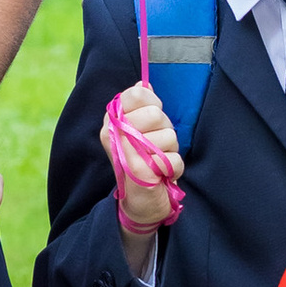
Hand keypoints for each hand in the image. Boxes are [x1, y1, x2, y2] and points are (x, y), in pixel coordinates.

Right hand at [101, 80, 182, 234]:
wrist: (140, 204)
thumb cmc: (145, 163)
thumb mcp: (144, 131)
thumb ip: (141, 107)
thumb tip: (143, 82)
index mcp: (113, 119)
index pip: (137, 93)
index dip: (152, 104)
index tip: (149, 122)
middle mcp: (113, 132)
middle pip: (155, 113)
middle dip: (164, 131)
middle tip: (154, 146)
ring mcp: (124, 151)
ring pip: (167, 136)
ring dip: (170, 152)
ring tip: (157, 161)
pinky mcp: (137, 171)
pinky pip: (171, 159)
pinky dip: (173, 168)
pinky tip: (161, 174)